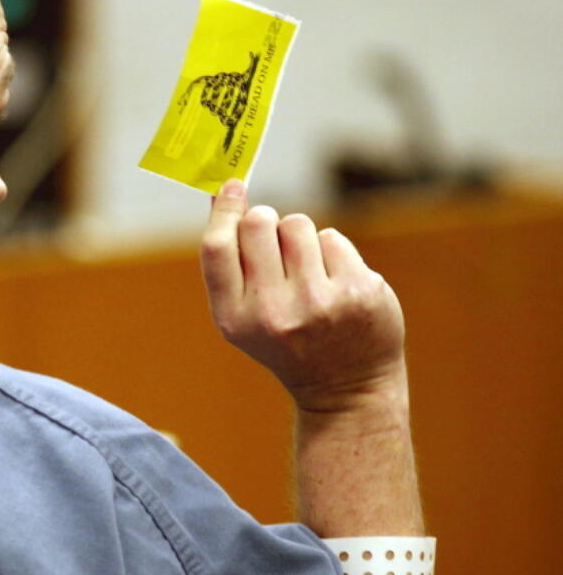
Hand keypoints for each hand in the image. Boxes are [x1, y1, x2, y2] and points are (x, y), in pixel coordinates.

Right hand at [200, 179, 406, 412]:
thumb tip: (223, 193)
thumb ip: (228, 263)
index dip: (224, 210)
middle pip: (259, 224)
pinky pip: (332, 238)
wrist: (346, 387)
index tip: (233, 187)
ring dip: (300, 238)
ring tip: (307, 271)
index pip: (217, 246)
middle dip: (265, 222)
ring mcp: (319, 302)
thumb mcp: (243, 315)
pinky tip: (334, 283)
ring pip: (298, 224)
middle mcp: (274, 312)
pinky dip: (331, 253)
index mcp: (235, 319)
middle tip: (274, 245)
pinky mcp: (358, 291)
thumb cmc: (285, 340)